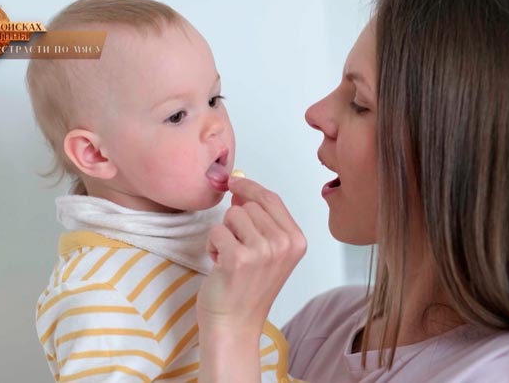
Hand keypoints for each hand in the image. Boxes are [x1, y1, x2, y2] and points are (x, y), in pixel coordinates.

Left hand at [197, 176, 306, 333]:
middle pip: (249, 205)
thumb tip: (239, 187)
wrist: (235, 325)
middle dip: (235, 221)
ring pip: (231, 215)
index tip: (234, 182)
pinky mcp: (237, 258)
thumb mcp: (269, 251)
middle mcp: (283, 244)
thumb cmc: (248, 289)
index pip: (271, 198)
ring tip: (229, 257)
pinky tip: (220, 264)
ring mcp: (262, 251)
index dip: (249, 187)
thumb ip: (261, 220)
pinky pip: (216, 230)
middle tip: (237, 248)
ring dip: (223, 233)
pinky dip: (212, 245)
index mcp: (296, 240)